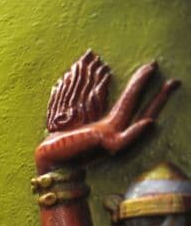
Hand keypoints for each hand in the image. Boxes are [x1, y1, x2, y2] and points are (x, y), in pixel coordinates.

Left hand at [36, 53, 177, 170]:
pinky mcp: (105, 146)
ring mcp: (111, 137)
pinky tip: (147, 123)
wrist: (49, 158)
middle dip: (157, 94)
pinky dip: (135, 133)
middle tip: (175, 79)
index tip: (151, 67)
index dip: (141, 87)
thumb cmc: (59, 141)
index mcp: (106, 125)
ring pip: (136, 115)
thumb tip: (93, 79)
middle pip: (140, 109)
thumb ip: (87, 107)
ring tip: (167, 83)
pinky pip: (123, 140)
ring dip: (153, 100)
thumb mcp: (74, 121)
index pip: (130, 104)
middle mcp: (112, 130)